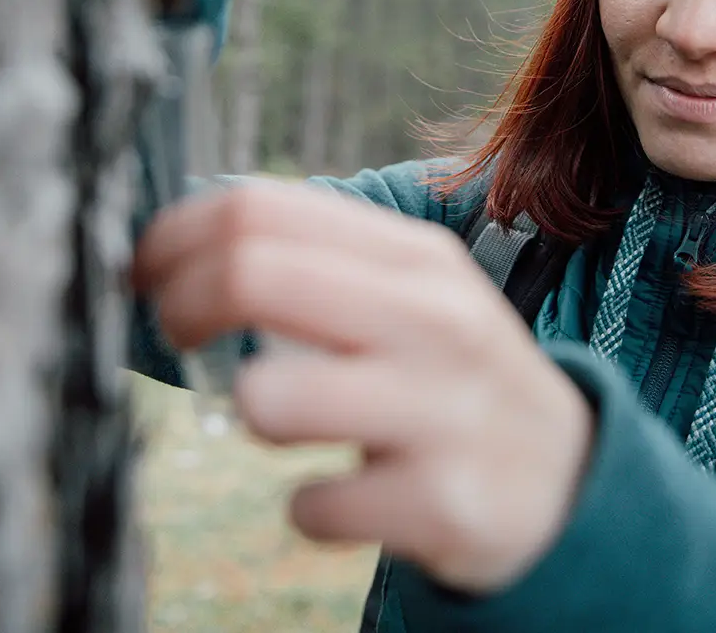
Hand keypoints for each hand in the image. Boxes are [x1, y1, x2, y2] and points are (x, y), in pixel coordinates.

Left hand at [131, 184, 596, 594]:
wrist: (567, 480)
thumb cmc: (453, 376)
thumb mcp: (415, 294)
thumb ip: (320, 259)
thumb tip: (188, 237)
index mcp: (414, 257)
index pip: (261, 208)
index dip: (175, 237)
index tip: (148, 270)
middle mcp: (431, 319)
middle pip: (251, 275)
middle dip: (180, 308)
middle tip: (175, 333)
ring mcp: (438, 410)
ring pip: (270, 399)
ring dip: (253, 412)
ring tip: (284, 419)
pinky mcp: (439, 502)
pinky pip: (311, 506)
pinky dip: (309, 507)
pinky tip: (346, 495)